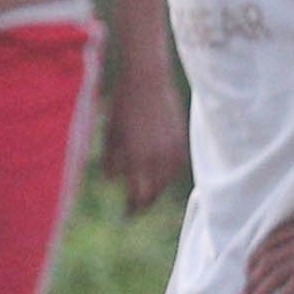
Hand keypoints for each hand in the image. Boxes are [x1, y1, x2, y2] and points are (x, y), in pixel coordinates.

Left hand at [106, 73, 186, 215]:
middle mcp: (158, 158)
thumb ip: (111, 161)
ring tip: (147, 190)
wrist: (147, 80)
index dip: (132, 208)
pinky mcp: (181, 140)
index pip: (138, 196)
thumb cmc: (123, 106)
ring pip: (167, 181)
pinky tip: (160, 173)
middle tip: (135, 207)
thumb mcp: (111, 135)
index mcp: (137, 159)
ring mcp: (172, 149)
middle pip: (154, 193)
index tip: (126, 214)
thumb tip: (112, 182)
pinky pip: (177, 166)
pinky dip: (168, 173)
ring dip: (156, 188)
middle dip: (144, 202)